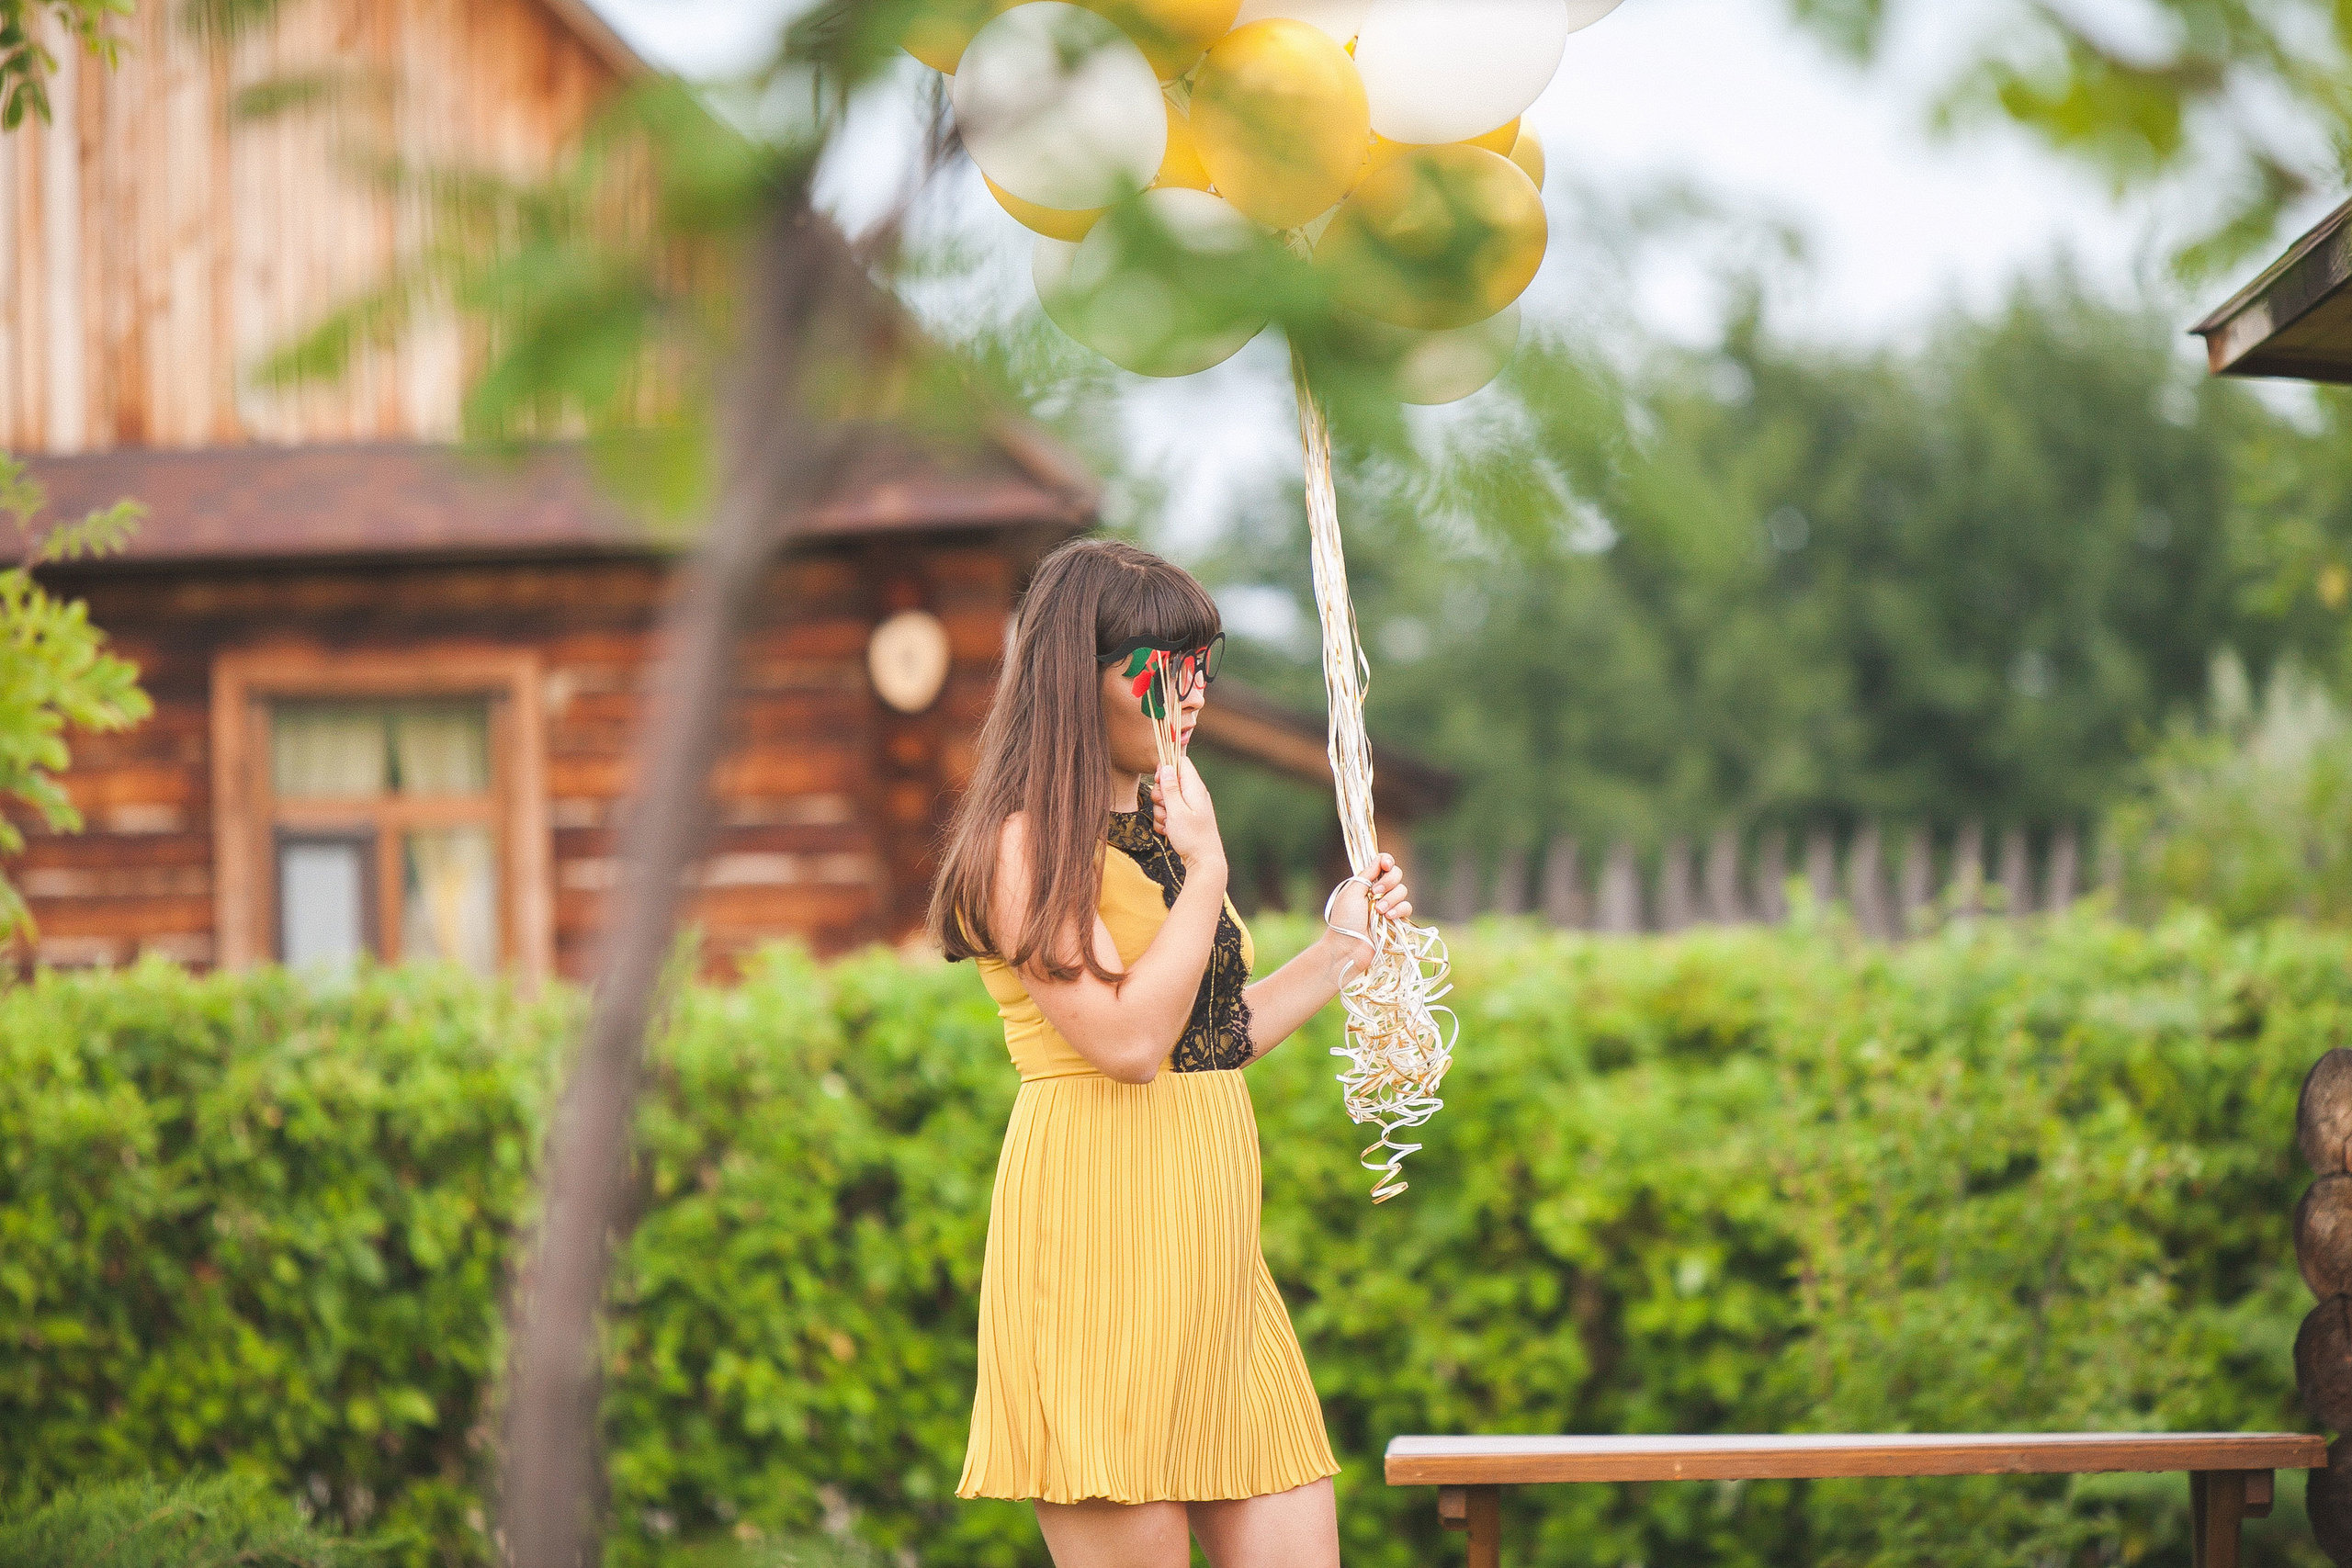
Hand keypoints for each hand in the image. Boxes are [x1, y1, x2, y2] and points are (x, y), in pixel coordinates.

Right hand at [1152, 756, 1224, 871]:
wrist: (1204, 862)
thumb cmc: (1192, 837)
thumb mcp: (1177, 811)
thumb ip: (1170, 788)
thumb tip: (1167, 766)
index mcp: (1195, 788)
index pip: (1181, 762)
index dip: (1166, 768)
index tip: (1158, 781)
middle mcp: (1194, 795)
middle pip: (1170, 782)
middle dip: (1161, 796)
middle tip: (1165, 809)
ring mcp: (1190, 807)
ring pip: (1167, 800)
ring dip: (1162, 812)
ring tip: (1169, 824)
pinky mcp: (1186, 819)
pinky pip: (1169, 814)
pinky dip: (1166, 822)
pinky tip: (1169, 832)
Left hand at [1326, 853, 1409, 938]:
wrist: (1348, 947)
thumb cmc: (1344, 921)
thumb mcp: (1351, 893)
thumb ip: (1367, 875)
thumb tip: (1380, 859)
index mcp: (1365, 883)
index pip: (1382, 865)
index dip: (1387, 862)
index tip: (1386, 865)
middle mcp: (1378, 892)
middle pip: (1396, 875)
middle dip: (1389, 882)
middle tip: (1375, 893)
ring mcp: (1388, 906)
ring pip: (1402, 891)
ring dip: (1391, 899)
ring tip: (1379, 911)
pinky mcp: (1396, 920)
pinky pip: (1407, 907)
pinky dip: (1399, 910)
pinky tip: (1389, 918)